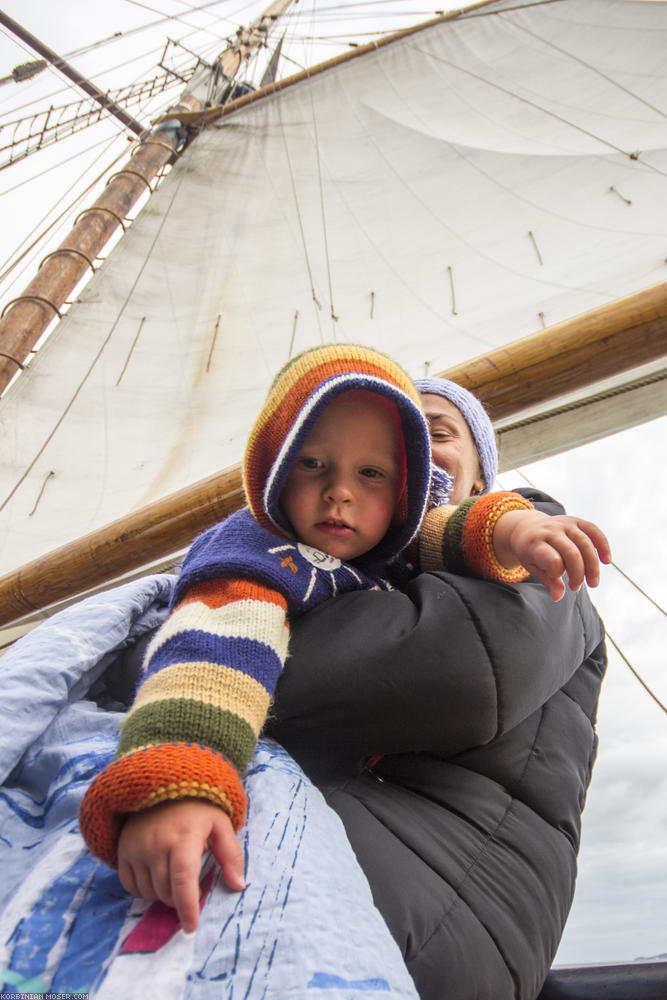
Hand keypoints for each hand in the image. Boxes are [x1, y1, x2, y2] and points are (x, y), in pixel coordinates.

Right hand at [118, 798, 244, 932]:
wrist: (163, 786)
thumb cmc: (197, 809)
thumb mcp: (220, 825)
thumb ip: (231, 855)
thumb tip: (238, 886)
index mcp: (184, 837)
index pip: (183, 879)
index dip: (187, 906)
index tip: (191, 926)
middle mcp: (156, 844)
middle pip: (166, 891)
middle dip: (179, 900)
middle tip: (190, 888)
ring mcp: (136, 847)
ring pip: (148, 892)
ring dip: (162, 895)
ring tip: (174, 877)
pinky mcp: (123, 850)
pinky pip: (130, 886)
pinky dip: (144, 889)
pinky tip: (156, 876)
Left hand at [493, 509, 610, 601]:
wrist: (526, 528)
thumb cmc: (530, 552)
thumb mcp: (533, 567)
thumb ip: (547, 581)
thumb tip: (558, 597)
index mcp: (536, 543)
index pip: (552, 559)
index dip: (557, 572)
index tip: (555, 578)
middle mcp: (551, 531)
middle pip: (572, 553)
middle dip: (578, 574)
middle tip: (576, 587)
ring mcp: (564, 523)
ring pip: (586, 543)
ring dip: (592, 566)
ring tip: (592, 583)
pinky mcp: (575, 521)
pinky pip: (594, 531)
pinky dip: (603, 546)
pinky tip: (606, 561)